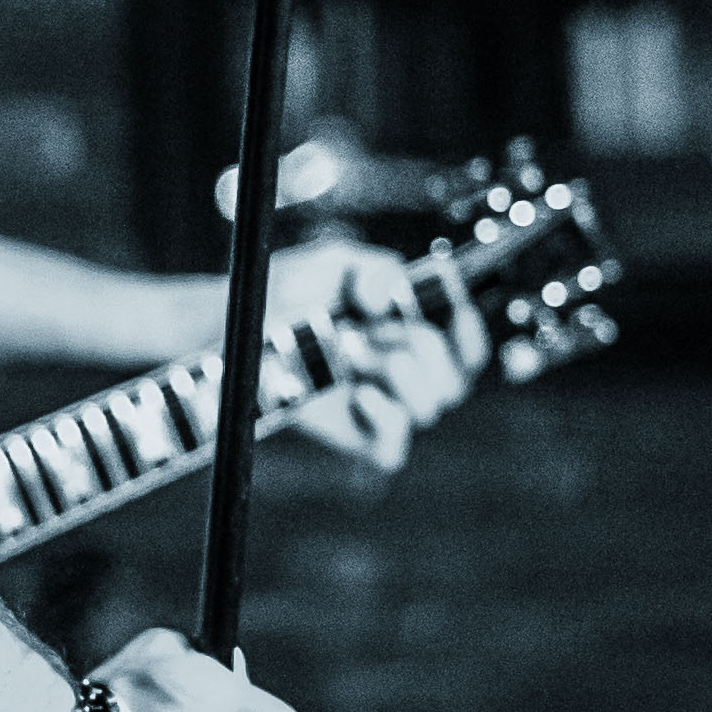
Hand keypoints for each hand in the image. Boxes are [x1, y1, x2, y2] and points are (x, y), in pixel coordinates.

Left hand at [262, 235, 482, 474]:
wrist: (241, 325)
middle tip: (373, 329)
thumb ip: (371, 268)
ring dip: (397, 373)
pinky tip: (357, 392)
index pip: (467, 348)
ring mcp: (382, 405)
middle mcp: (404, 371)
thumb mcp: (334, 263)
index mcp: (412, 330)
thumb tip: (387, 299)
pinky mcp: (357, 434)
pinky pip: (394, 448)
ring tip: (351, 350)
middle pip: (455, 382)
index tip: (455, 314)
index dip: (470, 335)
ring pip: (429, 409)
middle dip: (425, 349)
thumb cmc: (291, 292)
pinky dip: (385, 418)